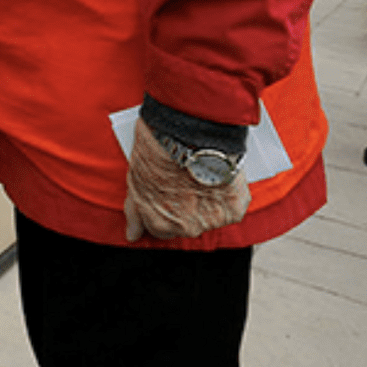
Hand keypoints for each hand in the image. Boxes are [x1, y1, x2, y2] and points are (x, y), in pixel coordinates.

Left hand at [123, 119, 249, 241]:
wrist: (187, 132)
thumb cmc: (157, 151)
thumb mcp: (135, 180)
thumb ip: (135, 212)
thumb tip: (132, 235)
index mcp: (160, 224)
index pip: (161, 230)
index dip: (163, 209)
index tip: (167, 194)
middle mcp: (187, 229)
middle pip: (186, 225)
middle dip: (185, 208)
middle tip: (185, 182)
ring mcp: (212, 220)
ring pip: (211, 217)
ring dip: (208, 202)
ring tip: (201, 176)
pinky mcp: (234, 209)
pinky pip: (232, 208)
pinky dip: (228, 195)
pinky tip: (218, 178)